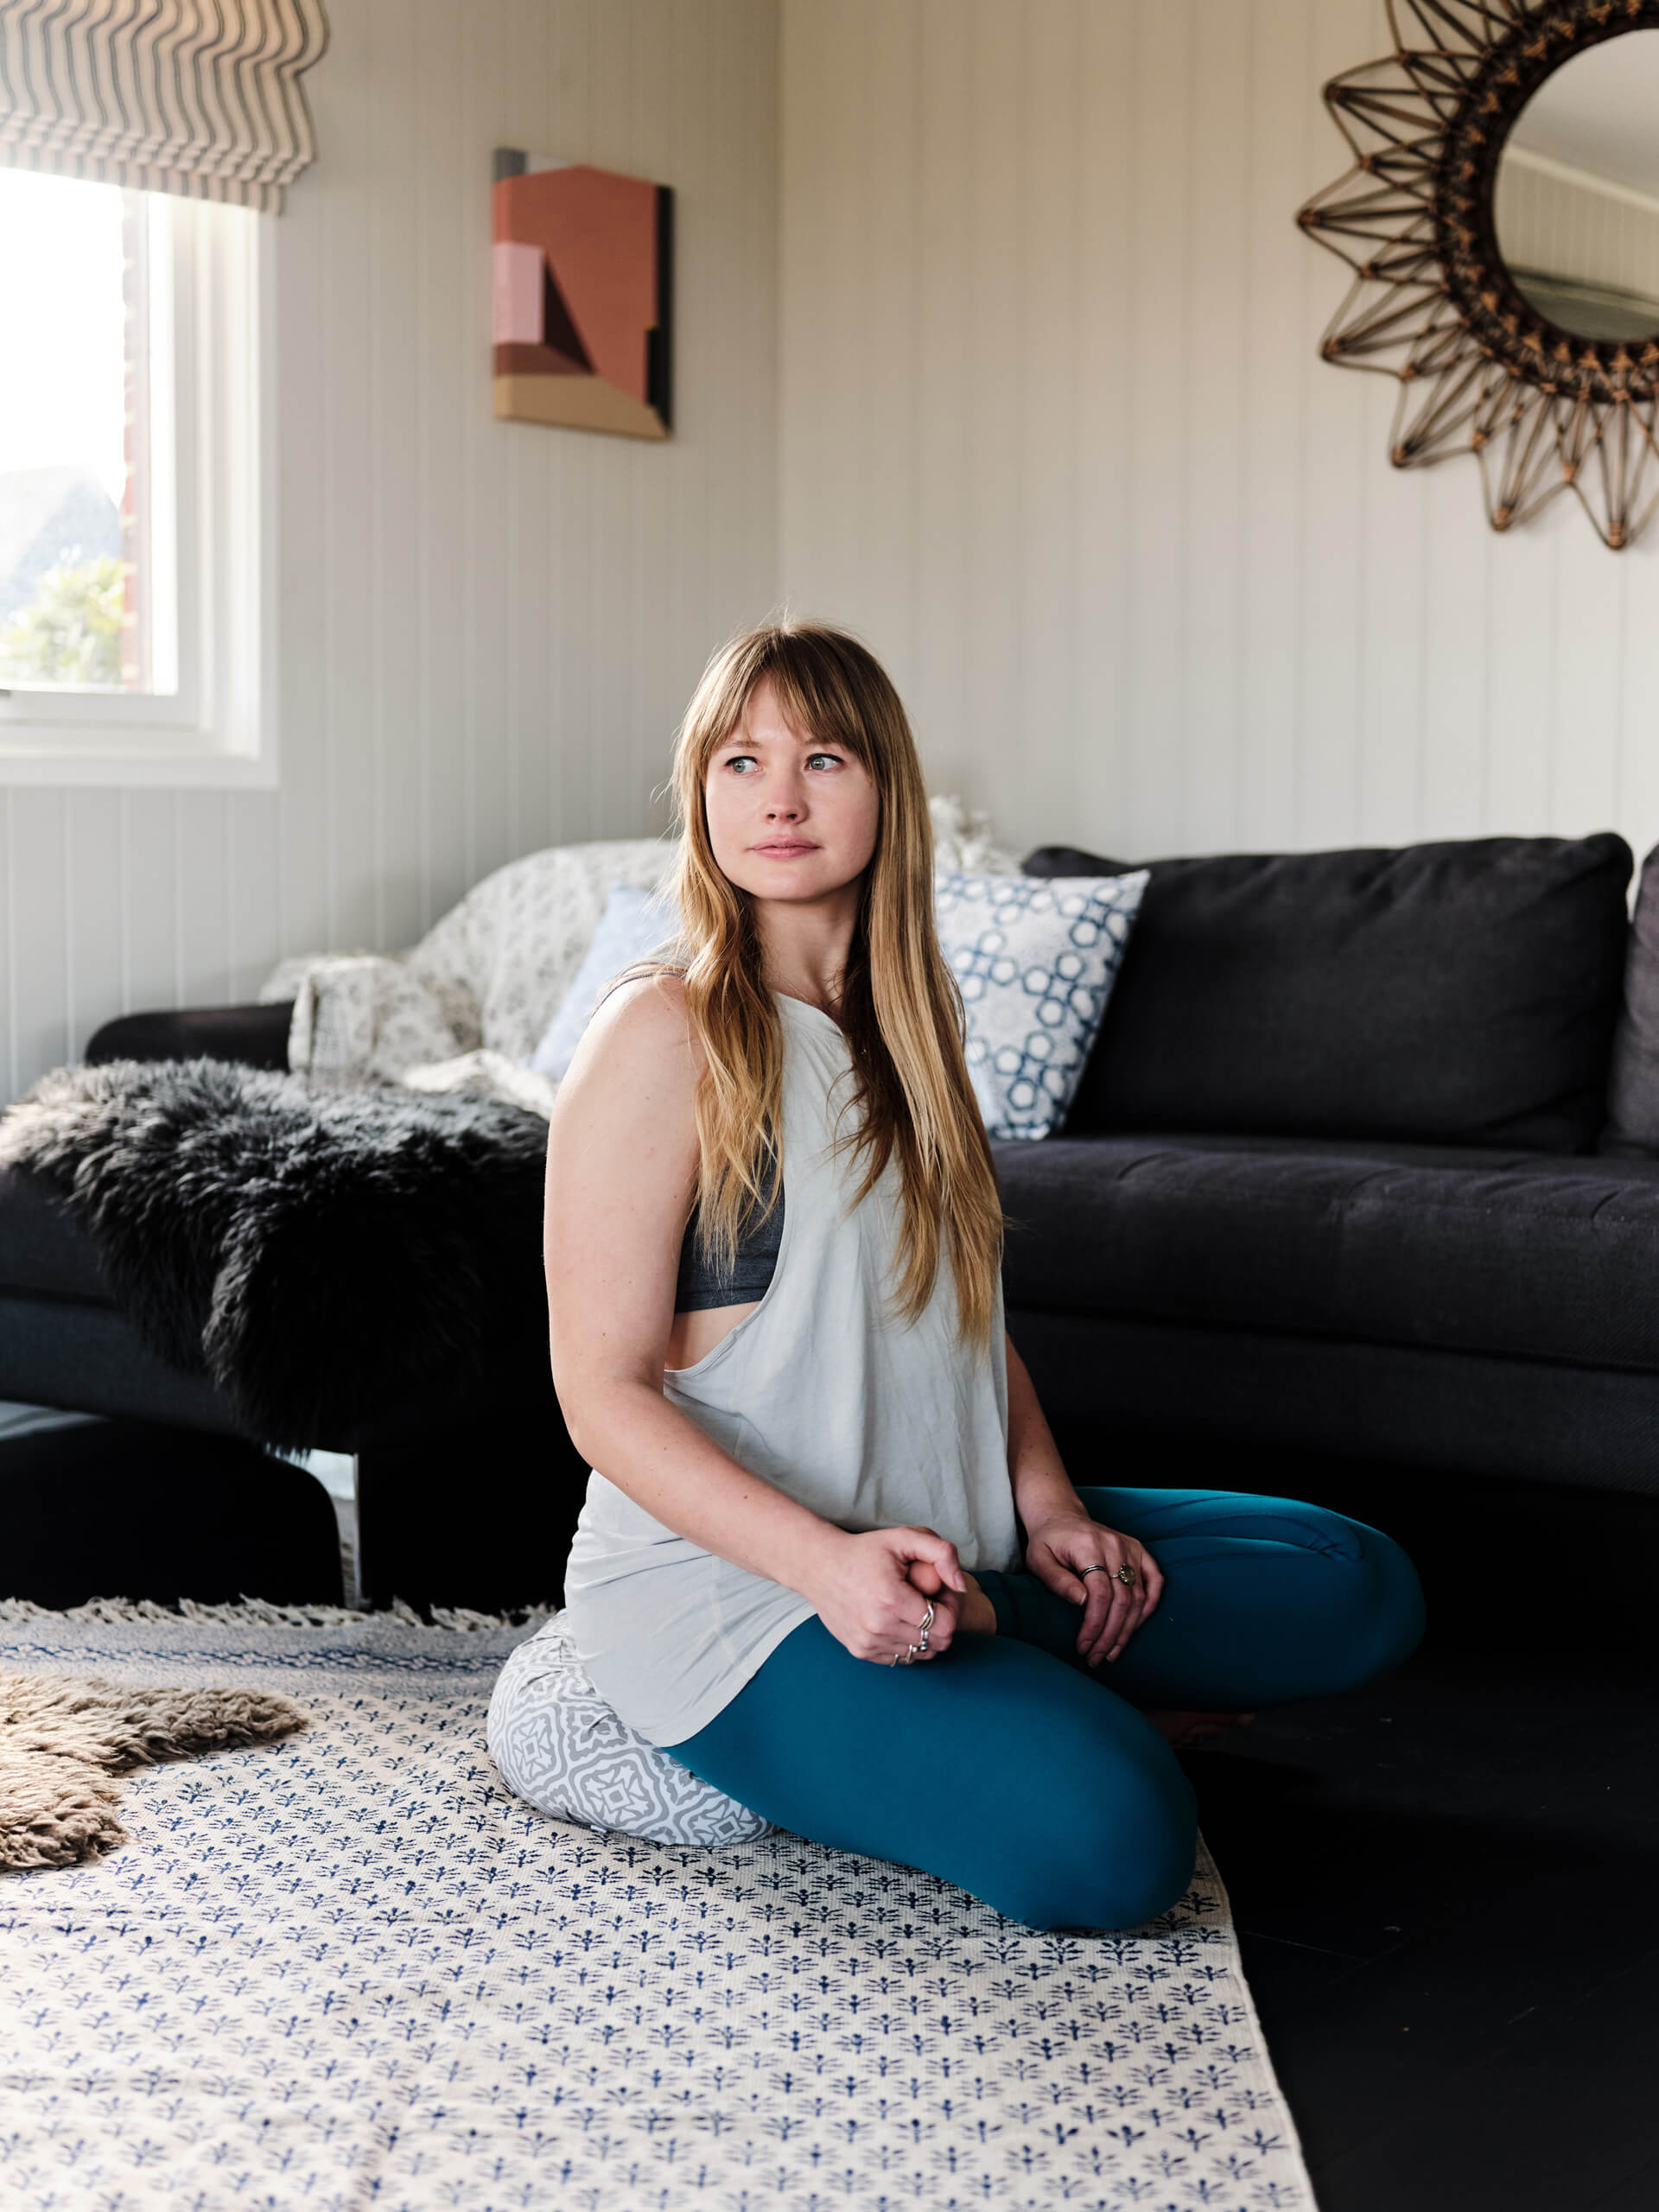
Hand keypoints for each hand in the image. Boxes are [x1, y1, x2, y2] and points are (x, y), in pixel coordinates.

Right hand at [801, 1526, 966, 1665]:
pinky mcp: (861, 1651)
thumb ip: (942, 1554)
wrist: (820, 1568)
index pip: (946, 1625)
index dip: (951, 1608)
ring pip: (920, 1654)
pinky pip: (901, 1658)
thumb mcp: (904, 1538)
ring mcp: (868, 1643)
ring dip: (924, 1634)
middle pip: (936, 1643)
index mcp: (891, 1599)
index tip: (940, 1593)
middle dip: (941, 1622)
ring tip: (912, 1609)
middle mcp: (878, 1627)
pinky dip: (906, 1642)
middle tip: (929, 1600)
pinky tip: (897, 1620)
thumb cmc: (864, 1551)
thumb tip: (961, 1585)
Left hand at [1024, 1510, 1163, 1667]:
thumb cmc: (1047, 1542)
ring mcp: (1129, 1547)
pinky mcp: (1139, 1550)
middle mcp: (1114, 1545)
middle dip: (1110, 1634)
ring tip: (1112, 1652)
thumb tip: (1082, 1602)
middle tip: (1097, 1658)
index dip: (1094, 1625)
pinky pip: (1155, 1580)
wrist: (1061, 1516)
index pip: (1100, 1594)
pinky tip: (1135, 1627)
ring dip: (1128, 1629)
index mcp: (1088, 1546)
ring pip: (1139, 1596)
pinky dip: (1149, 1606)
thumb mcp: (1039, 1560)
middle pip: (1122, 1599)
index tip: (1083, 1647)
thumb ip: (1058, 1580)